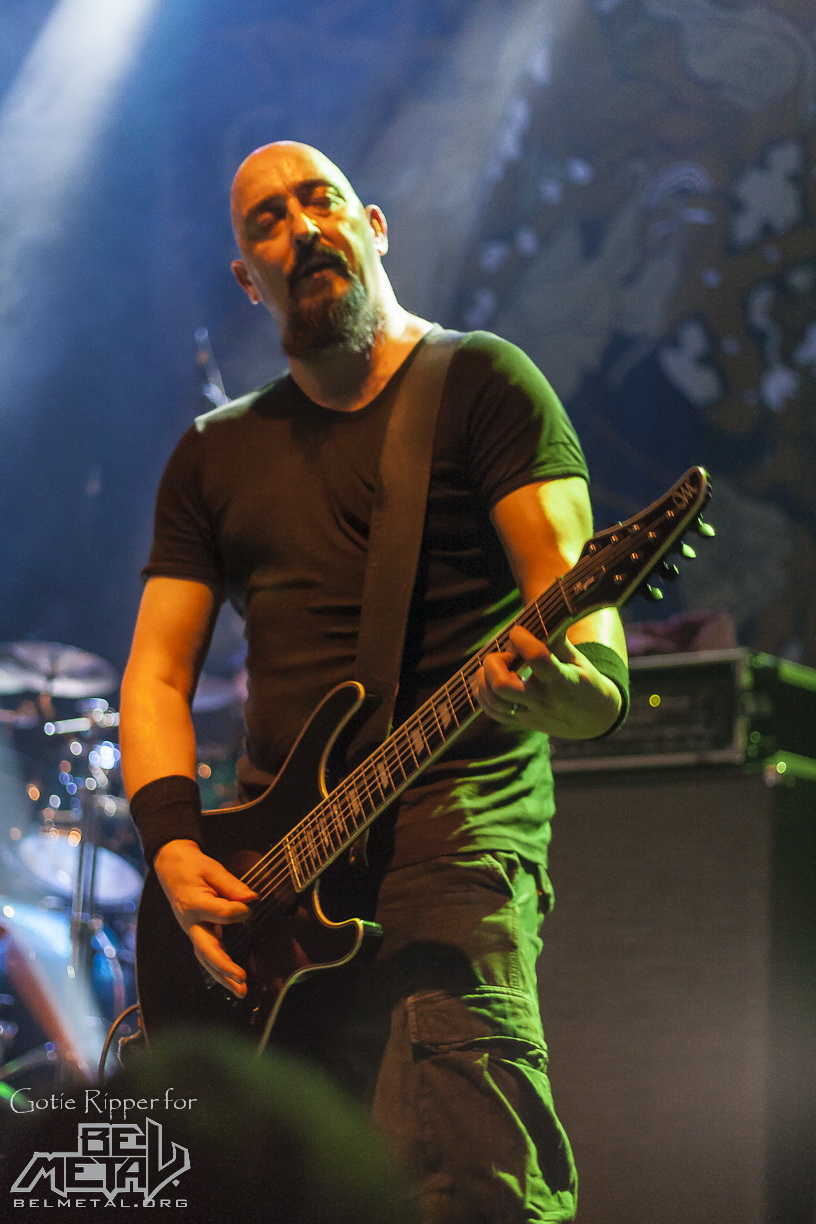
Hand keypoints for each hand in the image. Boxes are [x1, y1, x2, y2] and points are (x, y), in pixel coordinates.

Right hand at [153, 839, 256, 997]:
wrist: (170, 867)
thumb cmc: (193, 866)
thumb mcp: (212, 868)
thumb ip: (231, 885)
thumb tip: (251, 899)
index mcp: (194, 903)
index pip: (220, 913)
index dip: (238, 910)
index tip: (251, 902)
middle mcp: (190, 923)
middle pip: (207, 950)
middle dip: (225, 967)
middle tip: (242, 979)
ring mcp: (191, 931)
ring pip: (206, 959)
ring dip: (223, 977)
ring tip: (241, 992)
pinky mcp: (196, 934)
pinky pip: (206, 955)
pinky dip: (218, 970)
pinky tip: (232, 982)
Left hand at [474, 624, 622, 738]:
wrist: (596, 719)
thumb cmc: (586, 682)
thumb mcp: (578, 659)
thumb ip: (556, 641)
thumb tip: (538, 619)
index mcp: (561, 680)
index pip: (536, 657)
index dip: (521, 638)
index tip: (518, 631)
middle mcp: (543, 700)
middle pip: (502, 685)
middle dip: (494, 663)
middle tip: (505, 656)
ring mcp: (531, 714)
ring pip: (494, 701)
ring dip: (485, 679)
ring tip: (495, 668)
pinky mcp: (523, 722)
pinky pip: (494, 713)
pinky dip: (484, 695)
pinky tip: (489, 681)